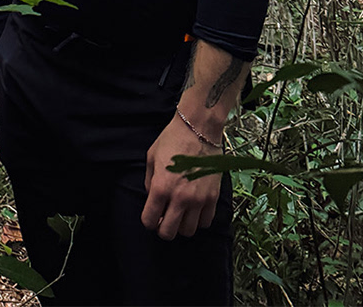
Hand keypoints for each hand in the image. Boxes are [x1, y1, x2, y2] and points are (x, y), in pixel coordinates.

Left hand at [140, 116, 222, 238]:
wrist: (198, 131)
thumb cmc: (172, 141)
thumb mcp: (151, 159)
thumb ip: (149, 182)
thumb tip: (152, 198)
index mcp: (161, 188)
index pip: (150, 221)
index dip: (148, 222)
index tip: (150, 218)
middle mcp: (180, 198)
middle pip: (170, 232)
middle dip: (163, 229)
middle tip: (164, 220)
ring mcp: (199, 200)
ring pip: (189, 231)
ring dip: (182, 225)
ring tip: (179, 214)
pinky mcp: (214, 198)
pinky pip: (207, 222)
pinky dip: (199, 220)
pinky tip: (194, 211)